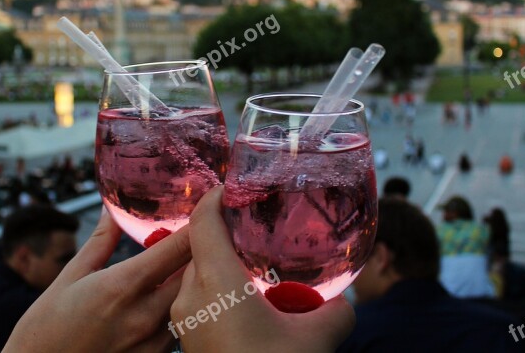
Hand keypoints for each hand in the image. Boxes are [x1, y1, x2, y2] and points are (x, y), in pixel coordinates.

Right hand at [4, 208, 190, 351]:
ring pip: (190, 302)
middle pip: (194, 274)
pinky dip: (180, 309)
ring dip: (192, 282)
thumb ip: (100, 242)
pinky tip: (170, 300)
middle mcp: (144, 315)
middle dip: (198, 252)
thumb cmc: (45, 329)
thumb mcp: (70, 277)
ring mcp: (152, 342)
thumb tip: (112, 211)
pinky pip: (178, 328)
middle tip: (200, 236)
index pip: (177, 248)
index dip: (196, 225)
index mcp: (122, 286)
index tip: (204, 210)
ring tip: (186, 267)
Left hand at [170, 187, 355, 352]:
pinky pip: (198, 300)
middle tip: (252, 226)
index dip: (216, 197)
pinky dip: (218, 291)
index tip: (233, 187)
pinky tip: (247, 302)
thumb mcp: (320, 336)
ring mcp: (184, 321)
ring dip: (222, 265)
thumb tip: (340, 301)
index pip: (203, 220)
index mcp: (217, 281)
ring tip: (254, 267)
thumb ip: (334, 308)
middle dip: (225, 234)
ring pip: (198, 275)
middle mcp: (191, 296)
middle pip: (199, 246)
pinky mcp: (187, 341)